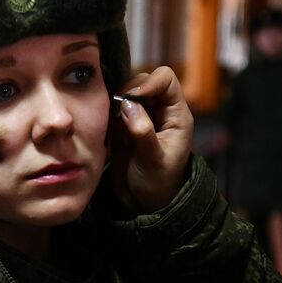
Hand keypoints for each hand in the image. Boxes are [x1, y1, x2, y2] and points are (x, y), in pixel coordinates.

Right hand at [111, 66, 193, 212]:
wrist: (143, 202)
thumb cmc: (157, 184)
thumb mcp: (153, 161)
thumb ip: (143, 132)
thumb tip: (128, 105)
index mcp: (176, 115)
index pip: (166, 80)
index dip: (148, 83)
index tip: (131, 98)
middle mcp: (159, 110)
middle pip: (143, 81)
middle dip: (127, 92)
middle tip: (117, 113)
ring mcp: (140, 116)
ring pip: (125, 92)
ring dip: (115, 102)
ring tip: (110, 122)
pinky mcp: (122, 125)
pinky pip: (112, 107)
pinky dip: (106, 112)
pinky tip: (105, 126)